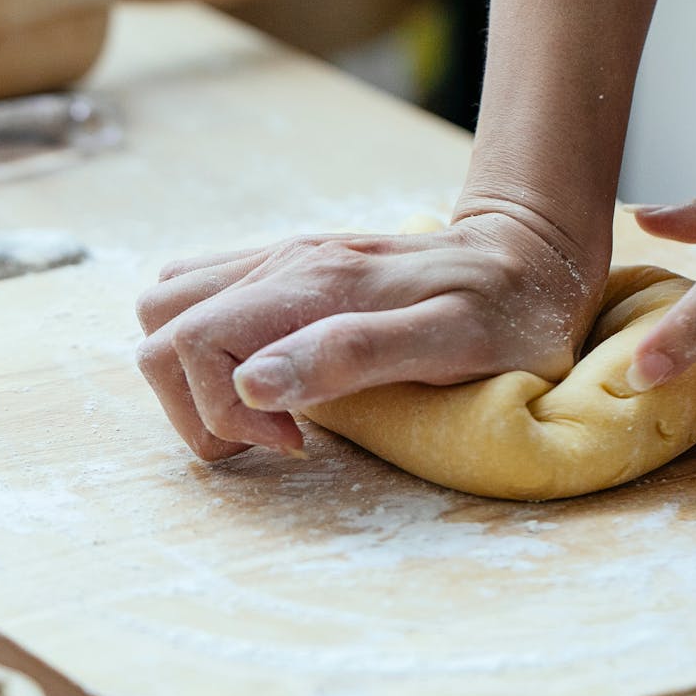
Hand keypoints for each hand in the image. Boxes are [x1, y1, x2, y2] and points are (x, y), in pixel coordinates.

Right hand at [137, 209, 603, 459]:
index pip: (190, 343)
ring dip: (197, 376)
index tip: (296, 442)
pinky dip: (213, 351)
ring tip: (272, 412)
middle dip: (197, 403)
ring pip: (170, 310)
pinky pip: (203, 299)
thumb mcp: (454, 343)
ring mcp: (279, 261)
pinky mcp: (285, 270)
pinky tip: (274, 378)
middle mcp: (283, 262)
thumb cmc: (508, 313)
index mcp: (313, 281)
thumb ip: (351, 356)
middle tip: (280, 436)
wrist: (534, 253)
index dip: (222, 412)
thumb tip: (254, 384)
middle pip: (161, 329)